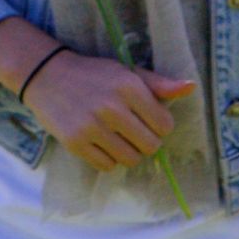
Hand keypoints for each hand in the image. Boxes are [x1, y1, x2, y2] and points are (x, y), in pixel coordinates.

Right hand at [22, 51, 198, 172]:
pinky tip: (101, 143)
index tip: (148, 120)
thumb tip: (191, 87)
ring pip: (130, 159)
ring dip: (129, 153)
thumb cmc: (94, 75)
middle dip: (146, 142)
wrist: (47, 75)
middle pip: (150, 146)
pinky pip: (107, 166)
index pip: (165, 125)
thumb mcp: (126, 73)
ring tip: (118, 138)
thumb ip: (159, 84)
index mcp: (128, 86)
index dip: (160, 125)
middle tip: (133, 131)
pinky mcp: (75, 142)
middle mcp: (111, 107)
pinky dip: (108, 159)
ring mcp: (91, 126)